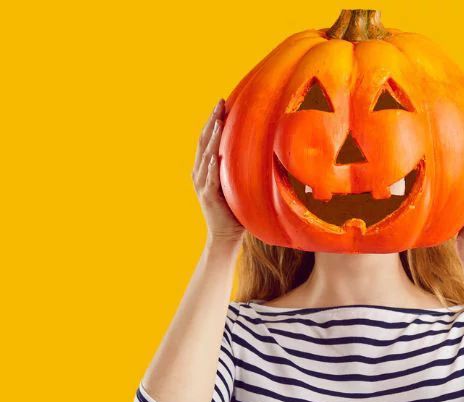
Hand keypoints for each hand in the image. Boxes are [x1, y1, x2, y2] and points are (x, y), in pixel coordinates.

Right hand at [193, 98, 244, 245]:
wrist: (225, 236)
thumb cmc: (235, 211)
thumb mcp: (238, 185)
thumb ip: (242, 168)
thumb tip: (262, 151)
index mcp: (206, 168)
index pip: (208, 139)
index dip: (213, 120)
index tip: (221, 103)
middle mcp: (201, 173)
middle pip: (204, 141)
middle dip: (211, 121)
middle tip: (219, 103)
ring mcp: (203, 184)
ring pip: (205, 156)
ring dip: (211, 138)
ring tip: (217, 122)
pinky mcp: (208, 196)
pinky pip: (209, 178)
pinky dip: (211, 166)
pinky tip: (214, 156)